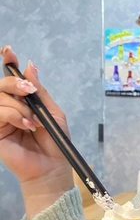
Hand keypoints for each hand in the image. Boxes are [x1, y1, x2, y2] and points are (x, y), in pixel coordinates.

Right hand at [0, 46, 72, 214]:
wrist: (51, 168)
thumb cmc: (55, 143)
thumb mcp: (53, 113)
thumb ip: (40, 91)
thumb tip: (30, 66)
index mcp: (23, 102)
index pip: (11, 79)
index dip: (8, 63)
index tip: (8, 51)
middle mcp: (9, 108)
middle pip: (1, 85)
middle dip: (14, 83)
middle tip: (28, 90)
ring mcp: (1, 120)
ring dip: (18, 106)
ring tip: (33, 121)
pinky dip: (13, 116)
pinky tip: (26, 126)